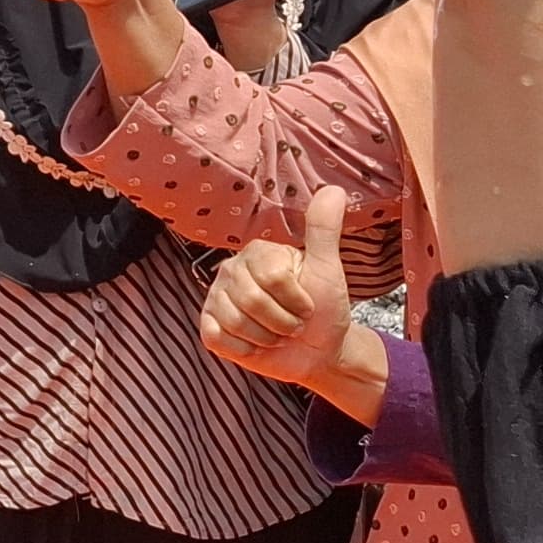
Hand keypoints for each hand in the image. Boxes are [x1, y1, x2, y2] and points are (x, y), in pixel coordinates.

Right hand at [195, 188, 378, 415]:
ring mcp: (216, 298)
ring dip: (266, 337)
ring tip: (275, 334)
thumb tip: (334, 189)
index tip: (307, 305)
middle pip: (251, 300)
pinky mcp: (208, 327)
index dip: (296, 300)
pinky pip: (218, 338)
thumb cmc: (323, 310)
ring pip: (235, 322)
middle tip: (293, 324)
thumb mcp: (328, 269)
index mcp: (257, 253)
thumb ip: (323, 230)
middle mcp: (231, 270)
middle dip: (282, 322)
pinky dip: (244, 349)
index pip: (272, 277)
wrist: (317, 353)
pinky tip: (255, 344)